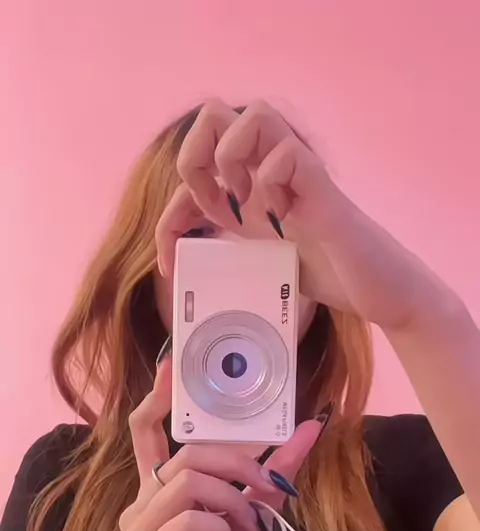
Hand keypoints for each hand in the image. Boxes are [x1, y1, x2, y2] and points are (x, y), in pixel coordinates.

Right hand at [119, 355, 321, 530]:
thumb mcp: (260, 513)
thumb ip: (274, 472)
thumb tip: (309, 426)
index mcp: (163, 490)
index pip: (147, 433)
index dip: (157, 399)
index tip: (173, 365)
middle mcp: (142, 504)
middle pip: (185, 456)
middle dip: (236, 465)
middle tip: (267, 487)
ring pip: (188, 483)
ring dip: (234, 502)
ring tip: (250, 529)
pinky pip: (190, 520)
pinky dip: (222, 529)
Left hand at [156, 99, 437, 330]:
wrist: (378, 291)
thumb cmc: (329, 275)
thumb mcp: (264, 265)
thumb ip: (233, 253)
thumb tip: (188, 269)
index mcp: (252, 192)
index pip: (194, 174)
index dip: (170, 217)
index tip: (169, 266)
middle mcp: (272, 173)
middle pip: (217, 114)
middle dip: (196, 156)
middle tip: (210, 207)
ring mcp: (300, 175)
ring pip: (256, 113)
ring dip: (234, 157)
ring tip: (245, 205)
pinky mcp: (324, 189)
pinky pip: (288, 154)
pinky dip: (274, 185)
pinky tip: (285, 219)